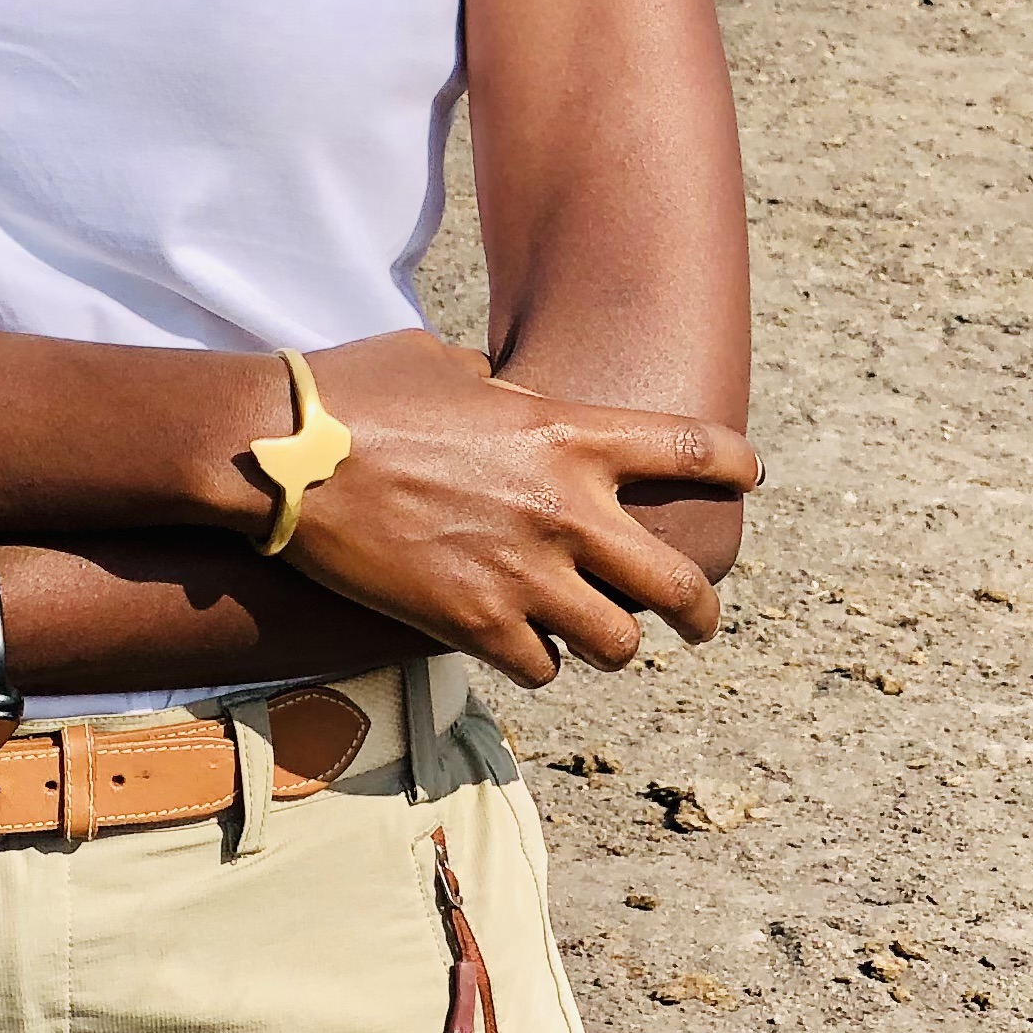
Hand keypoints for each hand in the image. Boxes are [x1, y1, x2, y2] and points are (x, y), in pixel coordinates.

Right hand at [269, 332, 761, 688]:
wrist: (283, 455)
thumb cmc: (356, 390)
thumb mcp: (443, 362)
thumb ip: (499, 391)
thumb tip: (504, 396)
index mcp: (565, 431)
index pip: (692, 448)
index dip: (735, 464)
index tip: (749, 476)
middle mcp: (563, 509)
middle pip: (680, 584)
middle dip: (701, 611)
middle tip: (697, 619)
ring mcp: (523, 575)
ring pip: (618, 646)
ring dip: (610, 642)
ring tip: (594, 637)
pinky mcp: (474, 626)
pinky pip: (542, 669)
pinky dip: (536, 660)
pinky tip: (515, 642)